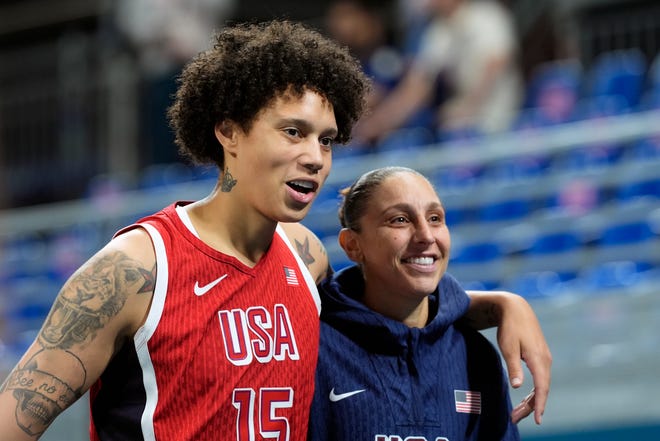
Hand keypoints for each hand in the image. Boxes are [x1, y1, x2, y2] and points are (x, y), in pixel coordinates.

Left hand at [496, 293, 551, 423]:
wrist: (515, 308)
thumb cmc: (510, 327)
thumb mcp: (508, 347)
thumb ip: (514, 367)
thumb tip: (517, 386)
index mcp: (539, 360)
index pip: (542, 388)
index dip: (540, 405)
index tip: (538, 421)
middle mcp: (546, 361)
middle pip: (542, 390)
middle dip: (531, 407)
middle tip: (515, 419)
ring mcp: (544, 359)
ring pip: (541, 385)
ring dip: (531, 400)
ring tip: (517, 413)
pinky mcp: (540, 357)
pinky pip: (540, 379)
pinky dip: (534, 391)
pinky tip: (525, 399)